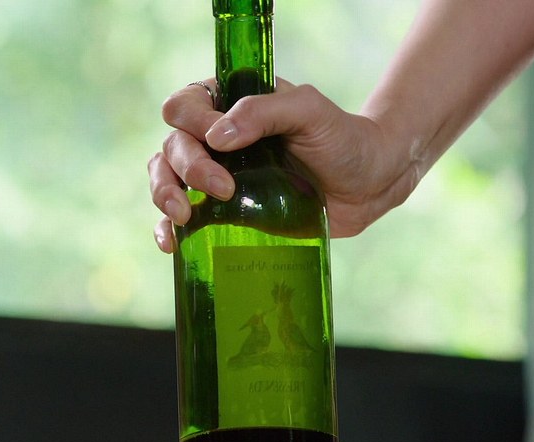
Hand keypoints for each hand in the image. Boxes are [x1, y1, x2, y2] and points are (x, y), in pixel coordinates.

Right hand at [148, 78, 420, 252]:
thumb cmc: (342, 139)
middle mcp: (213, 139)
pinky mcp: (222, 213)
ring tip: (184, 217)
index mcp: (228, 104)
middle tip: (224, 189)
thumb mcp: (311, 112)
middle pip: (172, 147)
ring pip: (166, 179)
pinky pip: (180, 219)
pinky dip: (168, 231)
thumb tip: (216, 137)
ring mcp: (214, 177)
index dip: (193, 123)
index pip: (185, 106)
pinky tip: (171, 244)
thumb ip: (266, 111)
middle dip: (189, 168)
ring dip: (165, 195)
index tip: (221, 143)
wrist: (368, 184)